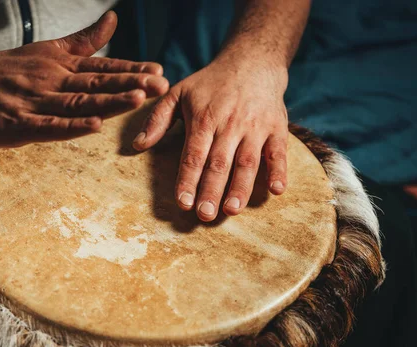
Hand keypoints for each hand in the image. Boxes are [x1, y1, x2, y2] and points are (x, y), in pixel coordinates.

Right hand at [0, 11, 167, 146]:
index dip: (131, 70)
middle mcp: (51, 80)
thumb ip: (84, 41)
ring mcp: (35, 102)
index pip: (101, 69)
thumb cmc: (8, 69)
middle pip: (95, 84)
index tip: (159, 71)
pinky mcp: (18, 125)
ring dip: (107, 102)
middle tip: (160, 84)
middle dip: (129, 84)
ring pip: (77, 102)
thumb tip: (113, 19)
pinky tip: (93, 126)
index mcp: (60, 65)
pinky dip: (70, 126)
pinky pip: (48, 126)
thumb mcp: (48, 50)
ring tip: (136, 98)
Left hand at [133, 55, 288, 220]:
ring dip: (241, 187)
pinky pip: (278, 152)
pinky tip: (277, 191)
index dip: (188, 180)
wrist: (252, 60)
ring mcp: (255, 127)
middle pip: (219, 163)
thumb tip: (137, 145)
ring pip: (247, 161)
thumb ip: (157, 119)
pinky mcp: (276, 127)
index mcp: (204, 118)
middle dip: (211, 191)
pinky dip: (280, 171)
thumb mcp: (178, 93)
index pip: (194, 155)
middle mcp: (229, 124)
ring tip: (232, 210)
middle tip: (205, 215)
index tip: (182, 203)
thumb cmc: (210, 83)